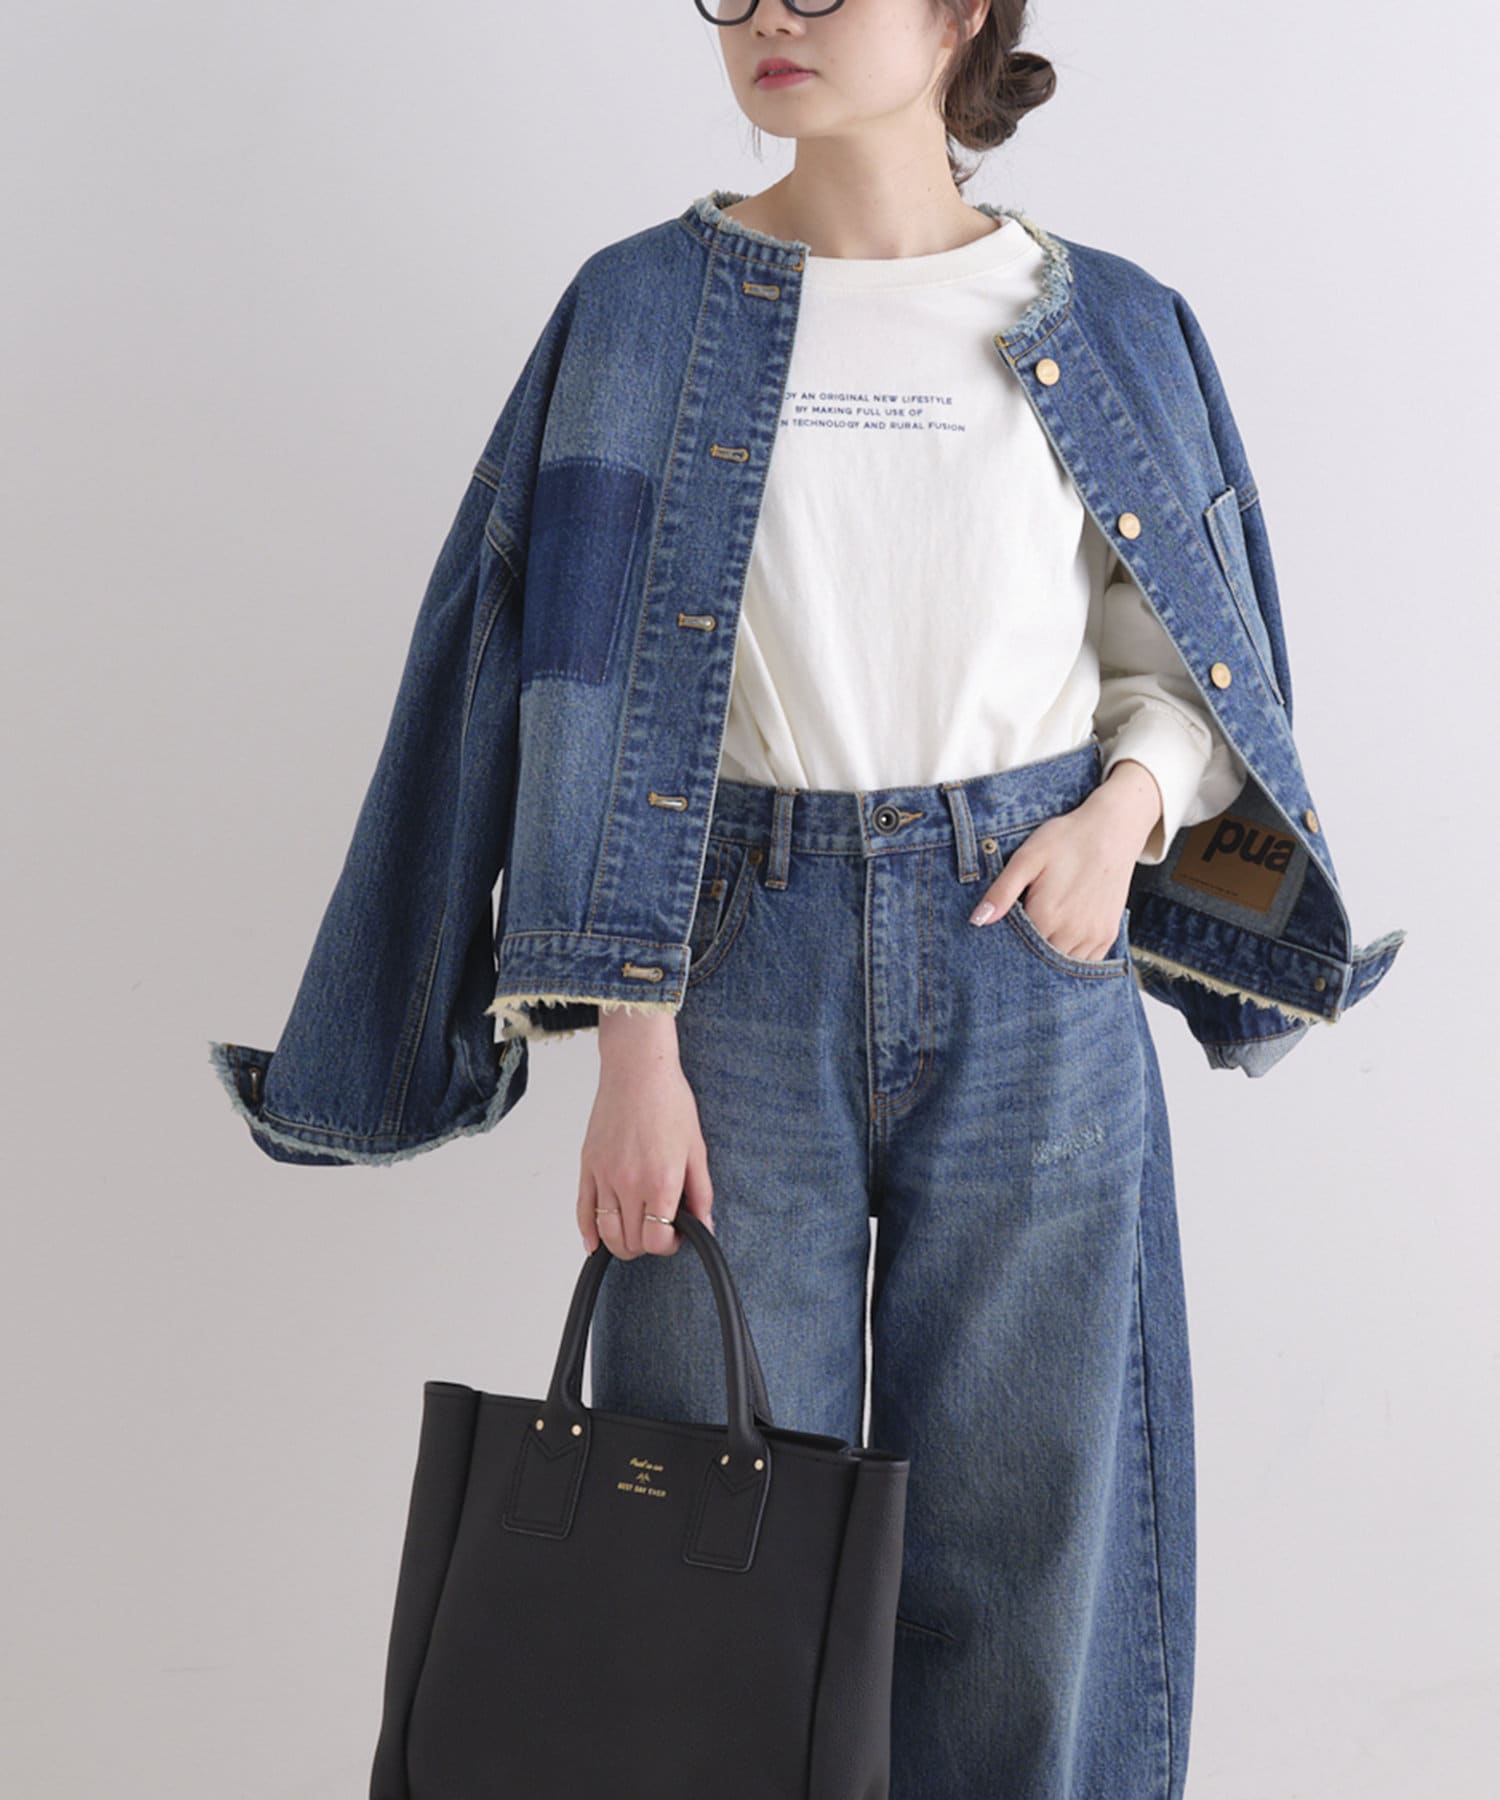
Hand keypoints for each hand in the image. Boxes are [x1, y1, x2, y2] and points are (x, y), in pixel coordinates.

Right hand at [577, 1009, 714, 1259]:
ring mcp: (604, 1176)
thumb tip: (705, 1225)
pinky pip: (582, 1211)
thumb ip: (701, 1193)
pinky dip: (588, 1233)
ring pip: (606, 1232)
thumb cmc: (668, 1101)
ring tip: (634, 1233)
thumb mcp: (696, 1149)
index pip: (656, 1241)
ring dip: (620, 1243)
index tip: (674, 1236)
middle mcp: (629, 1182)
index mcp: (660, 1181)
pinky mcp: (587, 1166)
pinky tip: (595, 1242)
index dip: (667, 1246)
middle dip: (646, 1245)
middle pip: (630, 1242)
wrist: (637, 1070)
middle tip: (658, 1231)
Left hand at [967, 759, 1160, 959]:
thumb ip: (1002, 892)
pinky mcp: (1108, 935)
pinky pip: (1085, 961)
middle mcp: (1071, 933)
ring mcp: (1093, 936)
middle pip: (1039, 961)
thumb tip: (978, 921)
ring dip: (1049, 958)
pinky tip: (1061, 939)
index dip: (1006, 944)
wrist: (1112, 831)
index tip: (1001, 934)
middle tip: (1021, 934)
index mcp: (1047, 916)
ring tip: (1042, 932)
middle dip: (1026, 954)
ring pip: (1062, 965)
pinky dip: (1071, 957)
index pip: (1017, 949)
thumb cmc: (1066, 840)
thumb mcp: (1027, 858)